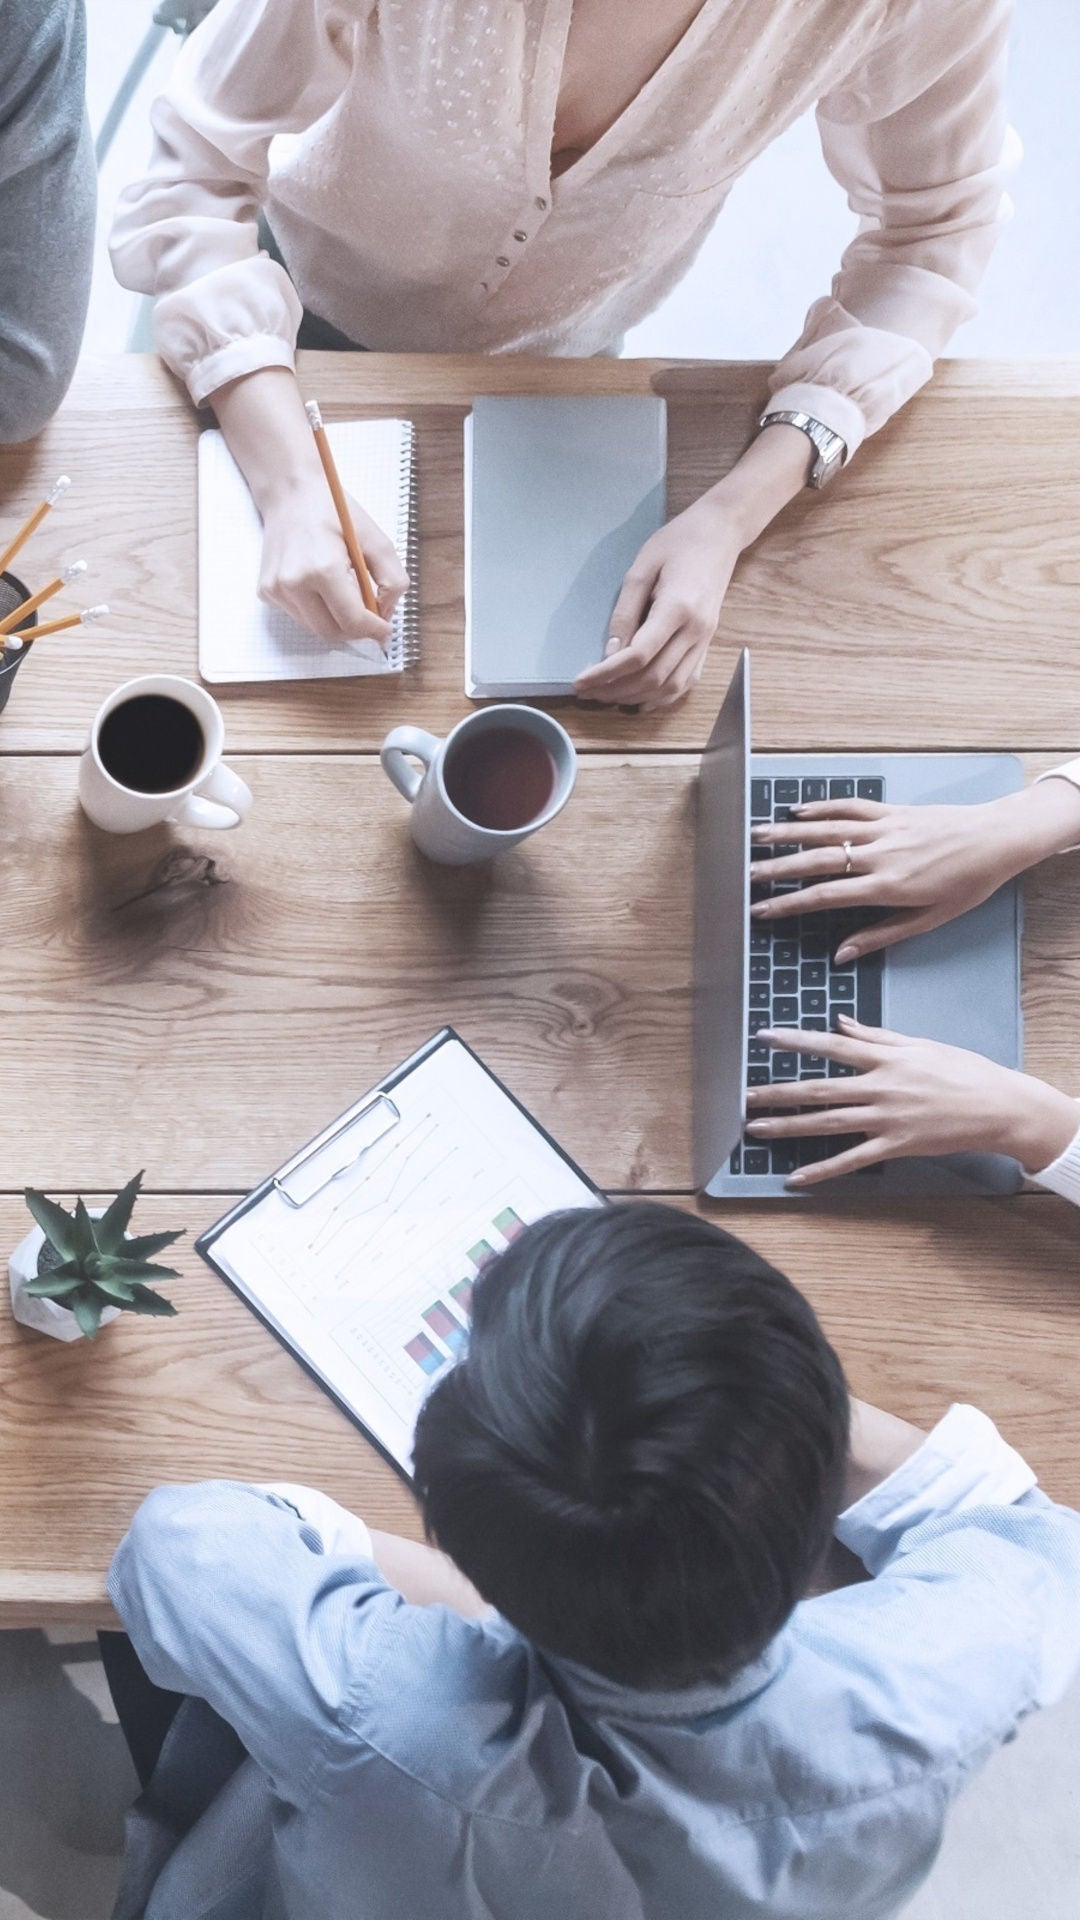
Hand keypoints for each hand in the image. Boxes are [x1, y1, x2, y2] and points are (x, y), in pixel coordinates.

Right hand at [210, 365, 408, 644]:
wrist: (291, 492)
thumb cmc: (333, 511)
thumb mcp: (376, 539)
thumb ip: (392, 580)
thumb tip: (387, 613)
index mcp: (322, 569)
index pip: (352, 621)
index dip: (374, 630)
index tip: (385, 630)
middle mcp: (293, 583)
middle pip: (332, 633)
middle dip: (356, 630)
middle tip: (371, 614)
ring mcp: (276, 589)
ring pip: (316, 628)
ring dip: (337, 621)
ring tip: (346, 591)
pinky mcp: (267, 591)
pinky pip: (300, 617)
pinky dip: (318, 611)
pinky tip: (323, 586)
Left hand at [573, 493, 740, 709]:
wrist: (720, 532)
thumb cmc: (678, 541)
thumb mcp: (641, 568)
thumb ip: (625, 612)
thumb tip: (610, 652)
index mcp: (678, 608)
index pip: (638, 655)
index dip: (606, 674)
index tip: (580, 681)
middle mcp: (696, 630)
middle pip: (653, 677)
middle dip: (615, 690)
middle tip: (587, 692)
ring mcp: (705, 639)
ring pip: (671, 687)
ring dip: (636, 697)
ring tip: (606, 695)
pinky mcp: (708, 642)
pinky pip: (687, 681)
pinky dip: (663, 697)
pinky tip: (640, 699)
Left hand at [745, 1016, 1079, 1185]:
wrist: (998, 1107)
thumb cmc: (963, 1071)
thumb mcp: (920, 1044)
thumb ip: (876, 1036)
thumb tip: (841, 1021)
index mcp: (886, 1059)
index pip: (832, 1046)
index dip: (796, 1041)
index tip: (764, 1037)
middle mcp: (880, 1088)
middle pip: (820, 1089)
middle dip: (779, 1092)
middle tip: (745, 1095)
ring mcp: (886, 1119)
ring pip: (827, 1123)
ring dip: (789, 1126)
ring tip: (756, 1129)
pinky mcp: (895, 1146)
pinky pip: (851, 1161)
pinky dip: (822, 1170)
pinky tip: (796, 1178)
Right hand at [750, 779, 1079, 961]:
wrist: (996, 840)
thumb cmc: (968, 884)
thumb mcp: (929, 920)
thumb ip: (881, 935)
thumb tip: (842, 954)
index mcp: (888, 887)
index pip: (826, 896)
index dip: (789, 904)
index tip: (761, 910)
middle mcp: (880, 854)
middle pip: (818, 861)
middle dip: (777, 868)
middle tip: (745, 875)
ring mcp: (885, 828)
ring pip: (828, 829)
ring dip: (789, 834)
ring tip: (757, 836)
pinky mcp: (893, 811)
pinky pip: (850, 806)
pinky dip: (822, 808)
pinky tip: (798, 813)